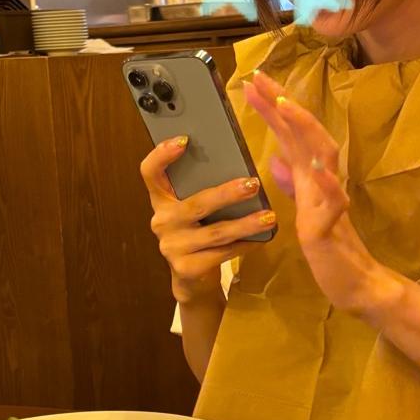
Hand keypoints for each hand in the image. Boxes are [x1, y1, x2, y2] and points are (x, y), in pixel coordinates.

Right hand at [139, 136, 275, 303]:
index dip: (162, 155)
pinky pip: (223, 253)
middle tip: (253, 184)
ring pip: (216, 232)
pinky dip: (245, 245)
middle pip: (196, 204)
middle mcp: (162, 222)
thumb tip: (240, 167)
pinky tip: (262, 238)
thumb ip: (202, 190)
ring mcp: (172, 247)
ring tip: (269, 217)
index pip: (150, 172)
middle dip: (227, 194)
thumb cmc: (198, 233)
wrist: (192, 278)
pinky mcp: (186, 268)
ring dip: (246, 224)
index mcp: (161, 200)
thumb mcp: (194, 211)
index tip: (184, 140)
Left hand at [243, 70, 382, 312]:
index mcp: (310, 176)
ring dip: (305, 128)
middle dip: (282, 103)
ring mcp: (330, 199)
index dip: (272, 106)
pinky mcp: (333, 224)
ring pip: (322, 155)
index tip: (253, 81)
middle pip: (304, 132)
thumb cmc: (330, 246)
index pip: (290, 133)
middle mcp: (321, 179)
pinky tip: (319, 169)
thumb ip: (294, 183)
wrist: (355, 282)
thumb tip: (277, 160)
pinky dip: (328, 183)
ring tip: (285, 106)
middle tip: (259, 78)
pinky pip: (334, 201)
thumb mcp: (304, 210)